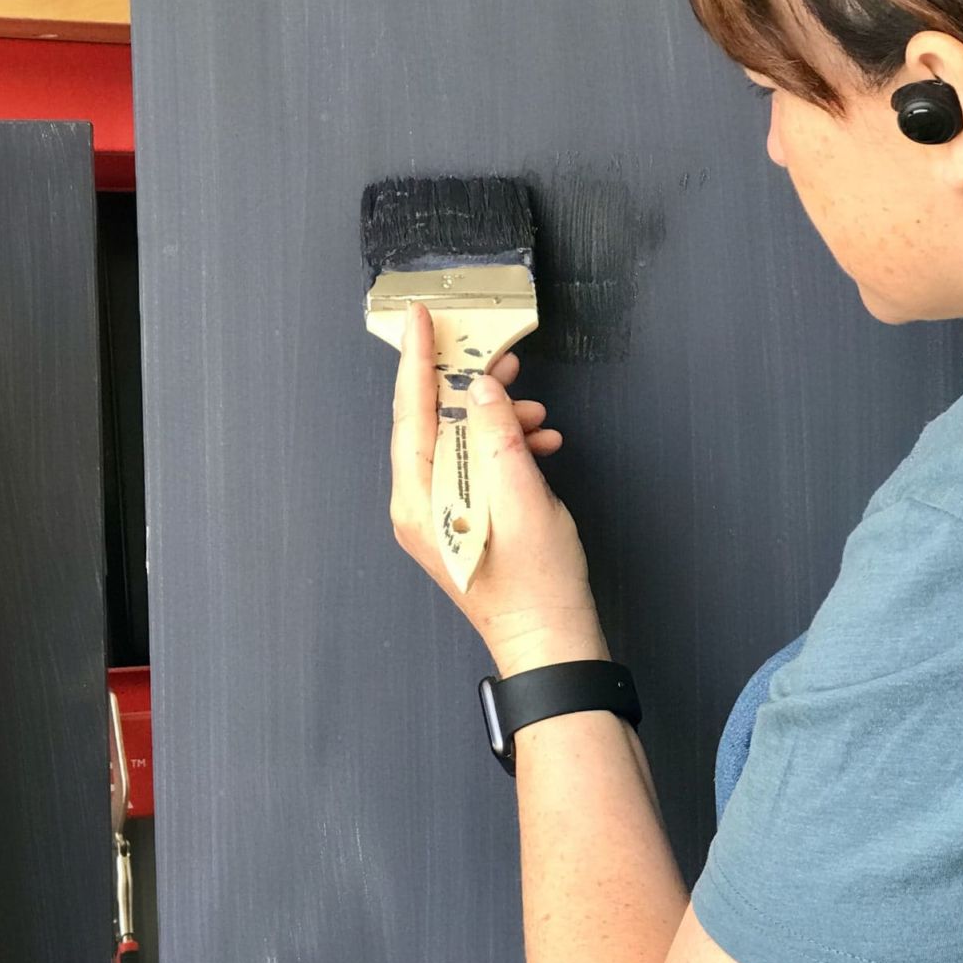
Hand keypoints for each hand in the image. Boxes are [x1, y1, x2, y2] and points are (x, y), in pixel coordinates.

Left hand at [389, 302, 608, 675]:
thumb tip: (484, 389)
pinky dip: (505, 450)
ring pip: (460, 442)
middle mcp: (418, 508)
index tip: (420, 321)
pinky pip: (475, 467)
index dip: (417, 362)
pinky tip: (539, 445)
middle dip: (471, 387)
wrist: (552, 641)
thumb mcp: (523, 498)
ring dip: (497, 421)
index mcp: (418, 503)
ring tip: (536, 417)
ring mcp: (439, 516)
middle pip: (432, 424)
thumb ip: (499, 436)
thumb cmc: (535, 588)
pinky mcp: (462, 521)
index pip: (410, 414)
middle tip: (499, 357)